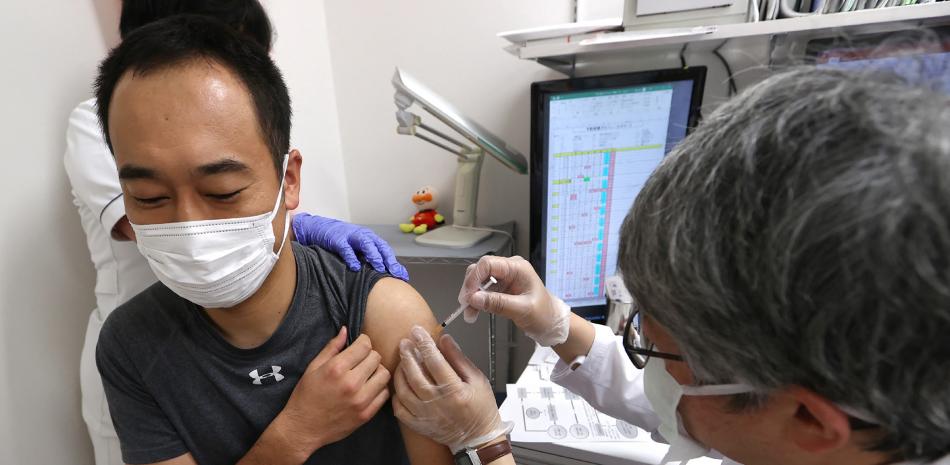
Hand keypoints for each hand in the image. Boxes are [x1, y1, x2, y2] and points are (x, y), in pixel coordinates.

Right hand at [277, 328, 390, 457]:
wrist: (303, 428)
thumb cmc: (305, 396)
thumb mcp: (312, 368)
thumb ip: (331, 348)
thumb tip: (346, 330)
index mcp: (336, 369)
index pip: (365, 345)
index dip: (363, 342)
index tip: (359, 346)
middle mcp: (351, 383)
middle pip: (376, 357)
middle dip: (369, 355)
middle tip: (361, 361)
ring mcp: (361, 400)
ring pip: (384, 374)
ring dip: (377, 371)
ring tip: (366, 374)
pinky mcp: (366, 414)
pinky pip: (384, 394)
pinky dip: (379, 388)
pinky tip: (368, 388)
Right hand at [292, 213, 408, 280]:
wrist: (319, 228)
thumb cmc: (341, 241)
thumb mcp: (356, 248)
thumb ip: (367, 259)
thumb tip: (382, 276)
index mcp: (370, 238)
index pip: (386, 250)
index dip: (395, 263)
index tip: (403, 276)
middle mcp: (363, 235)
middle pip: (380, 247)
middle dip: (389, 260)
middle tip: (396, 274)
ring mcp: (350, 236)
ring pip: (366, 244)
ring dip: (374, 256)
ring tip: (380, 268)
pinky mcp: (337, 239)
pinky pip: (346, 248)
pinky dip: (351, 257)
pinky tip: (355, 267)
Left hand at [393, 326, 510, 452]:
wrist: (478, 438)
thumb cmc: (481, 408)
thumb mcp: (477, 379)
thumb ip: (459, 359)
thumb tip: (444, 339)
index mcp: (455, 391)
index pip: (435, 361)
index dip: (424, 343)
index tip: (417, 331)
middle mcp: (437, 404)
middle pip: (415, 374)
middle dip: (407, 354)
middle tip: (404, 342)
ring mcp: (426, 416)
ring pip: (404, 390)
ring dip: (400, 372)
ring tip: (402, 360)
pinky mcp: (419, 425)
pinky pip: (400, 409)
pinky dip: (397, 395)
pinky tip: (401, 384)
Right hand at [458, 256, 570, 346]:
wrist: (552, 323)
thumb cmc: (544, 314)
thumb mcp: (522, 309)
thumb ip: (498, 303)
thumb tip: (474, 299)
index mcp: (517, 268)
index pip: (488, 264)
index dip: (474, 278)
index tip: (468, 296)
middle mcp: (509, 269)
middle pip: (480, 270)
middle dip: (470, 287)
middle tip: (465, 305)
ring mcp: (504, 278)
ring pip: (479, 281)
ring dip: (472, 297)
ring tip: (469, 314)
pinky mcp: (501, 289)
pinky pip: (483, 291)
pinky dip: (477, 302)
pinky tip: (473, 313)